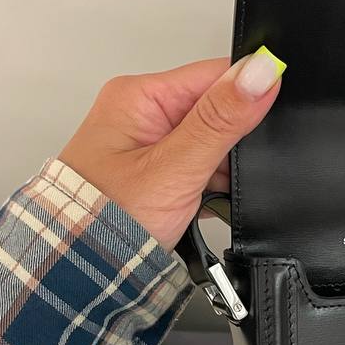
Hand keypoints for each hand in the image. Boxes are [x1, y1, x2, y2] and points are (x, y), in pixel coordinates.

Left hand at [58, 47, 285, 250]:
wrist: (83, 272)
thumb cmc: (105, 220)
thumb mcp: (175, 168)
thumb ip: (220, 119)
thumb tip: (262, 71)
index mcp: (140, 96)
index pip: (216, 74)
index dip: (249, 97)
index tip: (262, 130)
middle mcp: (143, 111)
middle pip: (218, 107)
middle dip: (234, 142)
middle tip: (216, 173)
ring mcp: (150, 140)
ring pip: (215, 139)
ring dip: (223, 168)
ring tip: (202, 193)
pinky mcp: (158, 166)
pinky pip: (202, 161)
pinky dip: (212, 182)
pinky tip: (204, 200)